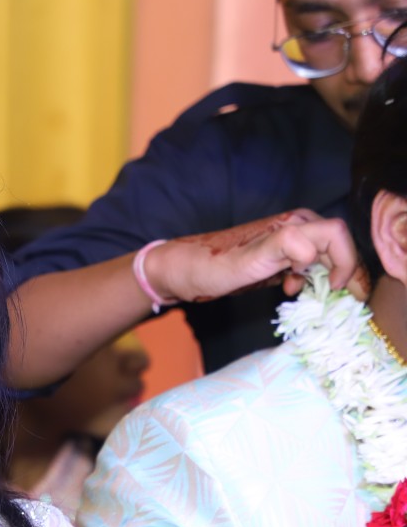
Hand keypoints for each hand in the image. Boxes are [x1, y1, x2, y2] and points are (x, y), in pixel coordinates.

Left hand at [145, 210, 367, 303]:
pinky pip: (307, 264)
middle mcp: (293, 228)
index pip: (338, 236)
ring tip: (311, 297)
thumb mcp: (244, 262)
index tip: (333, 289)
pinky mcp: (277, 255)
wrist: (180, 270)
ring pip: (324, 256)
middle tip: (338, 301)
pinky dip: (309, 279)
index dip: (346, 262)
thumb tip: (309, 252)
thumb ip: (279, 249)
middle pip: (337, 246)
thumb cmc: (208, 266)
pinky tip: (291, 291)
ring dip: (326, 278)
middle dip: (343, 273)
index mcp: (291, 225)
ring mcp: (286, 241)